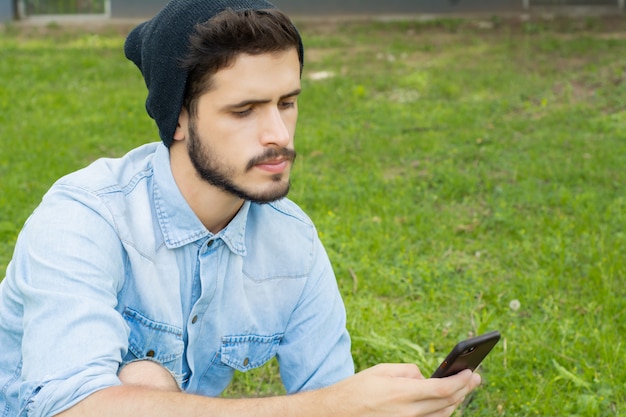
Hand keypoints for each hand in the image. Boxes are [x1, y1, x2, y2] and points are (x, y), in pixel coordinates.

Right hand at [320, 363, 480, 416]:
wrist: (338, 413)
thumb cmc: (357, 389)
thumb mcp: (381, 371)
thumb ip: (407, 371)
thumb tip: (425, 375)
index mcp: (402, 393)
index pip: (442, 389)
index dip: (461, 381)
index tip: (472, 372)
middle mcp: (408, 413)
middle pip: (447, 403)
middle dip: (464, 389)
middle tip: (475, 378)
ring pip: (443, 415)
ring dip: (457, 401)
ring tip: (464, 388)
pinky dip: (443, 412)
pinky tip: (447, 403)